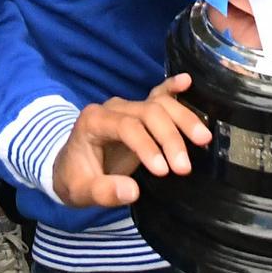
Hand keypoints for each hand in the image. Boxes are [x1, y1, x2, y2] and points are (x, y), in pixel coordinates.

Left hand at [51, 74, 213, 207]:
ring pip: (158, 104)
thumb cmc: (75, 178)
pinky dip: (173, 88)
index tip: (163, 171)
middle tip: (184, 168)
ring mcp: (127, 107)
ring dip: (182, 119)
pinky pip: (157, 94)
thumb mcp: (80, 191)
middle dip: (169, 138)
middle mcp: (112, 108)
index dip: (146, 146)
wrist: (68, 167)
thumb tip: (133, 191)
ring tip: (203, 140)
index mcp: (93, 121)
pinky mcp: (139, 112)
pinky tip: (188, 81)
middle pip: (147, 112)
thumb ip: (103, 191)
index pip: (125, 126)